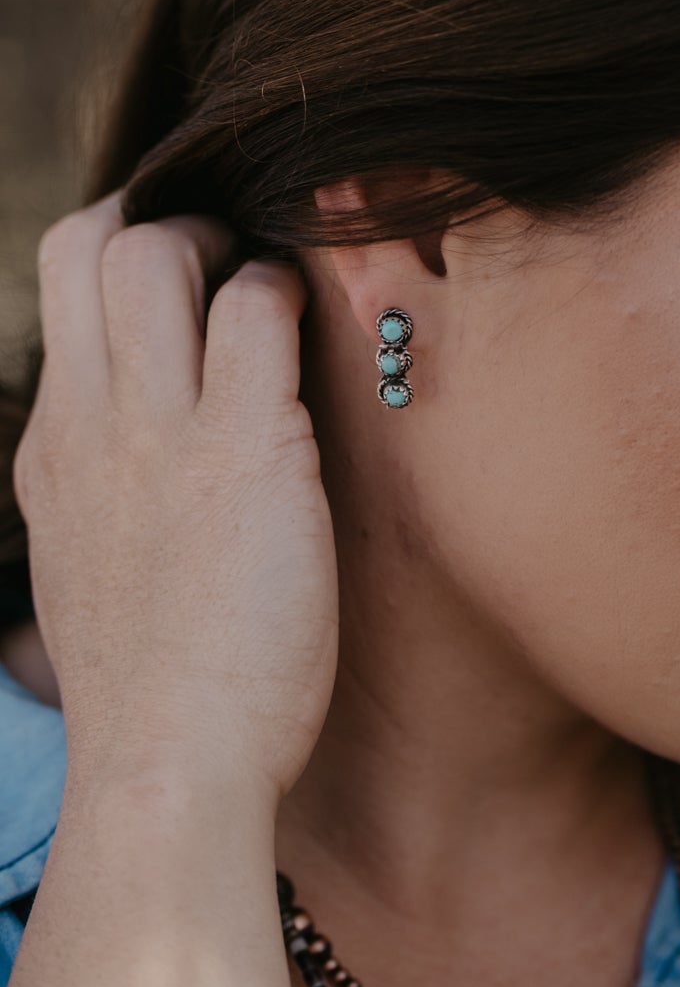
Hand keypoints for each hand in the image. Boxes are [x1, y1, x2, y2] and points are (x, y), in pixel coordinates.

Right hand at [13, 192, 338, 803]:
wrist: (168, 769)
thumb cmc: (154, 692)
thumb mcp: (90, 572)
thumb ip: (103, 496)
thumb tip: (137, 460)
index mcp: (53, 451)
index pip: (57, 291)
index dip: (119, 251)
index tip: (180, 275)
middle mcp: (91, 423)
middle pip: (87, 244)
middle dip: (161, 218)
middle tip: (227, 259)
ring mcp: (158, 431)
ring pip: (154, 251)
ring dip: (226, 242)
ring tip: (271, 291)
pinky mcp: (243, 449)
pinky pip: (257, 308)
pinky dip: (289, 291)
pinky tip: (319, 331)